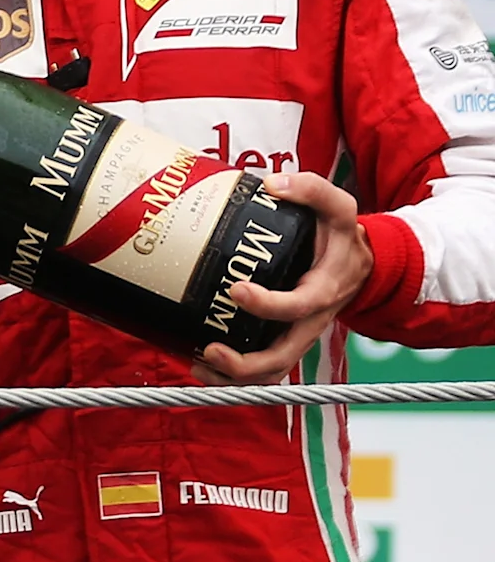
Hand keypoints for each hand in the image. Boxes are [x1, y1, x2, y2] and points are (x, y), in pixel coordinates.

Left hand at [198, 171, 372, 383]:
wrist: (361, 263)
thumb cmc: (342, 236)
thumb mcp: (339, 206)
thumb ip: (312, 189)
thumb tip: (273, 184)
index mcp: (323, 290)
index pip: (297, 306)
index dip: (268, 304)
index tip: (237, 289)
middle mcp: (310, 320)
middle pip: (283, 357)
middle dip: (246, 364)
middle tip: (209, 350)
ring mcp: (297, 334)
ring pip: (272, 371)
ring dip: (235, 378)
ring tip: (199, 367)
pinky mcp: (283, 339)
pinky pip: (264, 367)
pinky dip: (234, 375)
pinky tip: (202, 366)